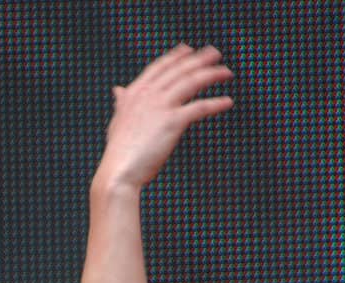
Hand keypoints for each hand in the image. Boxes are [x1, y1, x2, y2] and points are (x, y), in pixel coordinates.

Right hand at [94, 44, 233, 194]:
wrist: (119, 170)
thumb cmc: (119, 151)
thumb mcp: (118, 120)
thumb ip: (122, 102)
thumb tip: (118, 89)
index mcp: (135, 92)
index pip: (159, 67)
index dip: (176, 57)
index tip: (189, 50)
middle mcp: (148, 94)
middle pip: (178, 70)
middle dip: (199, 59)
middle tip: (215, 54)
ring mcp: (160, 106)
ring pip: (190, 82)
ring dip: (211, 74)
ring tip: (226, 72)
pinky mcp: (172, 122)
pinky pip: (199, 107)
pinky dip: (215, 103)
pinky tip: (227, 102)